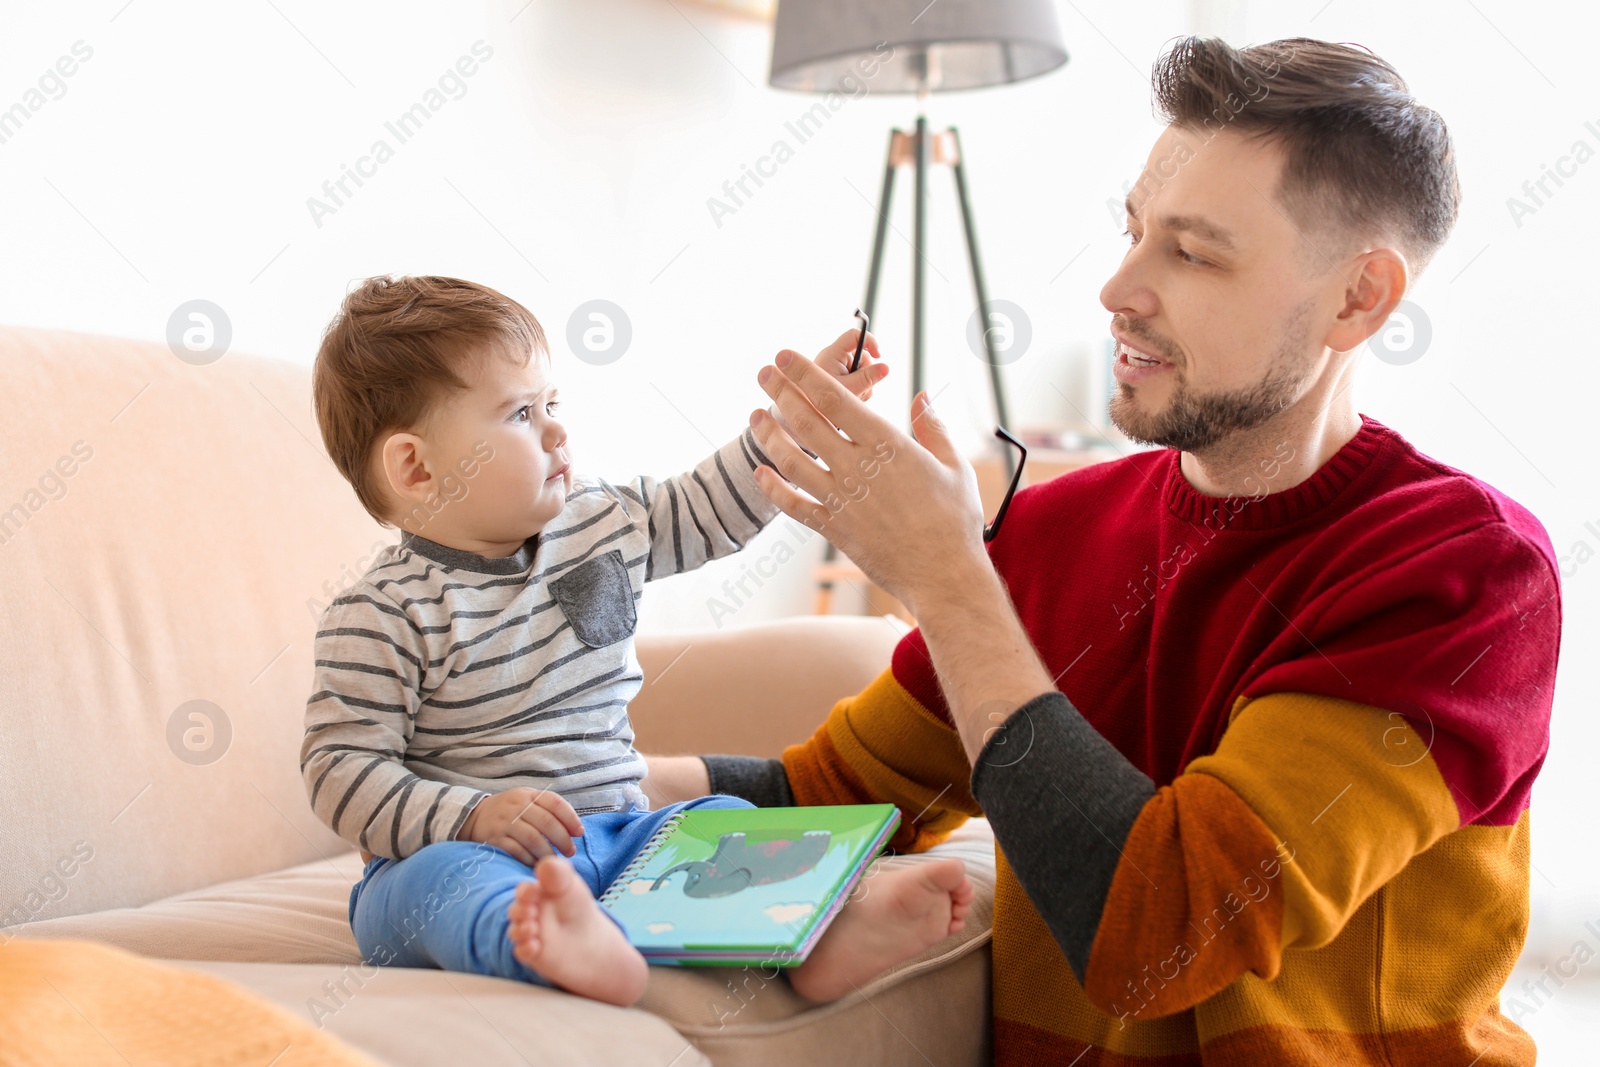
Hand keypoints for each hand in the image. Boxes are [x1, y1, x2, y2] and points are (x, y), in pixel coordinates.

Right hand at [459, 788, 583, 865]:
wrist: (474, 816)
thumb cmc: (511, 811)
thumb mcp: (527, 800)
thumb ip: (548, 810)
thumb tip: (575, 829)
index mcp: (528, 794)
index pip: (555, 802)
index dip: (571, 818)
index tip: (579, 833)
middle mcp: (516, 806)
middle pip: (546, 822)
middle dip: (563, 839)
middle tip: (570, 851)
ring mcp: (504, 822)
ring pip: (532, 838)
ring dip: (548, 852)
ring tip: (555, 860)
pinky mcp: (495, 839)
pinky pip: (516, 851)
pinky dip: (529, 859)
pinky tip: (536, 864)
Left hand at [748, 351, 987, 617]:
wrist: (943, 575)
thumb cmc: (956, 520)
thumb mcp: (954, 466)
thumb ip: (933, 428)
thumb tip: (922, 396)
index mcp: (887, 444)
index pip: (835, 398)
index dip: (805, 374)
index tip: (786, 357)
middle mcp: (857, 468)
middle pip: (806, 422)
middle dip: (780, 393)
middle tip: (763, 373)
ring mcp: (841, 500)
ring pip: (791, 461)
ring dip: (769, 436)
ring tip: (755, 416)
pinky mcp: (834, 529)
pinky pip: (794, 506)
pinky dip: (774, 489)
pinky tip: (761, 473)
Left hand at [767, 329, 887, 446]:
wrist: (805, 419)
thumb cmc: (820, 404)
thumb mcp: (848, 391)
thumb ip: (867, 378)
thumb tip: (886, 367)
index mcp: (831, 355)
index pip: (854, 336)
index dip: (870, 341)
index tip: (879, 355)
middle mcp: (833, 358)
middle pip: (861, 355)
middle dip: (866, 372)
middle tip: (861, 388)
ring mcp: (837, 369)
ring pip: (861, 370)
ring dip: (863, 384)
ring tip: (853, 397)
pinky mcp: (839, 379)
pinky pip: (857, 380)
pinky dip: (859, 390)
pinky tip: (852, 399)